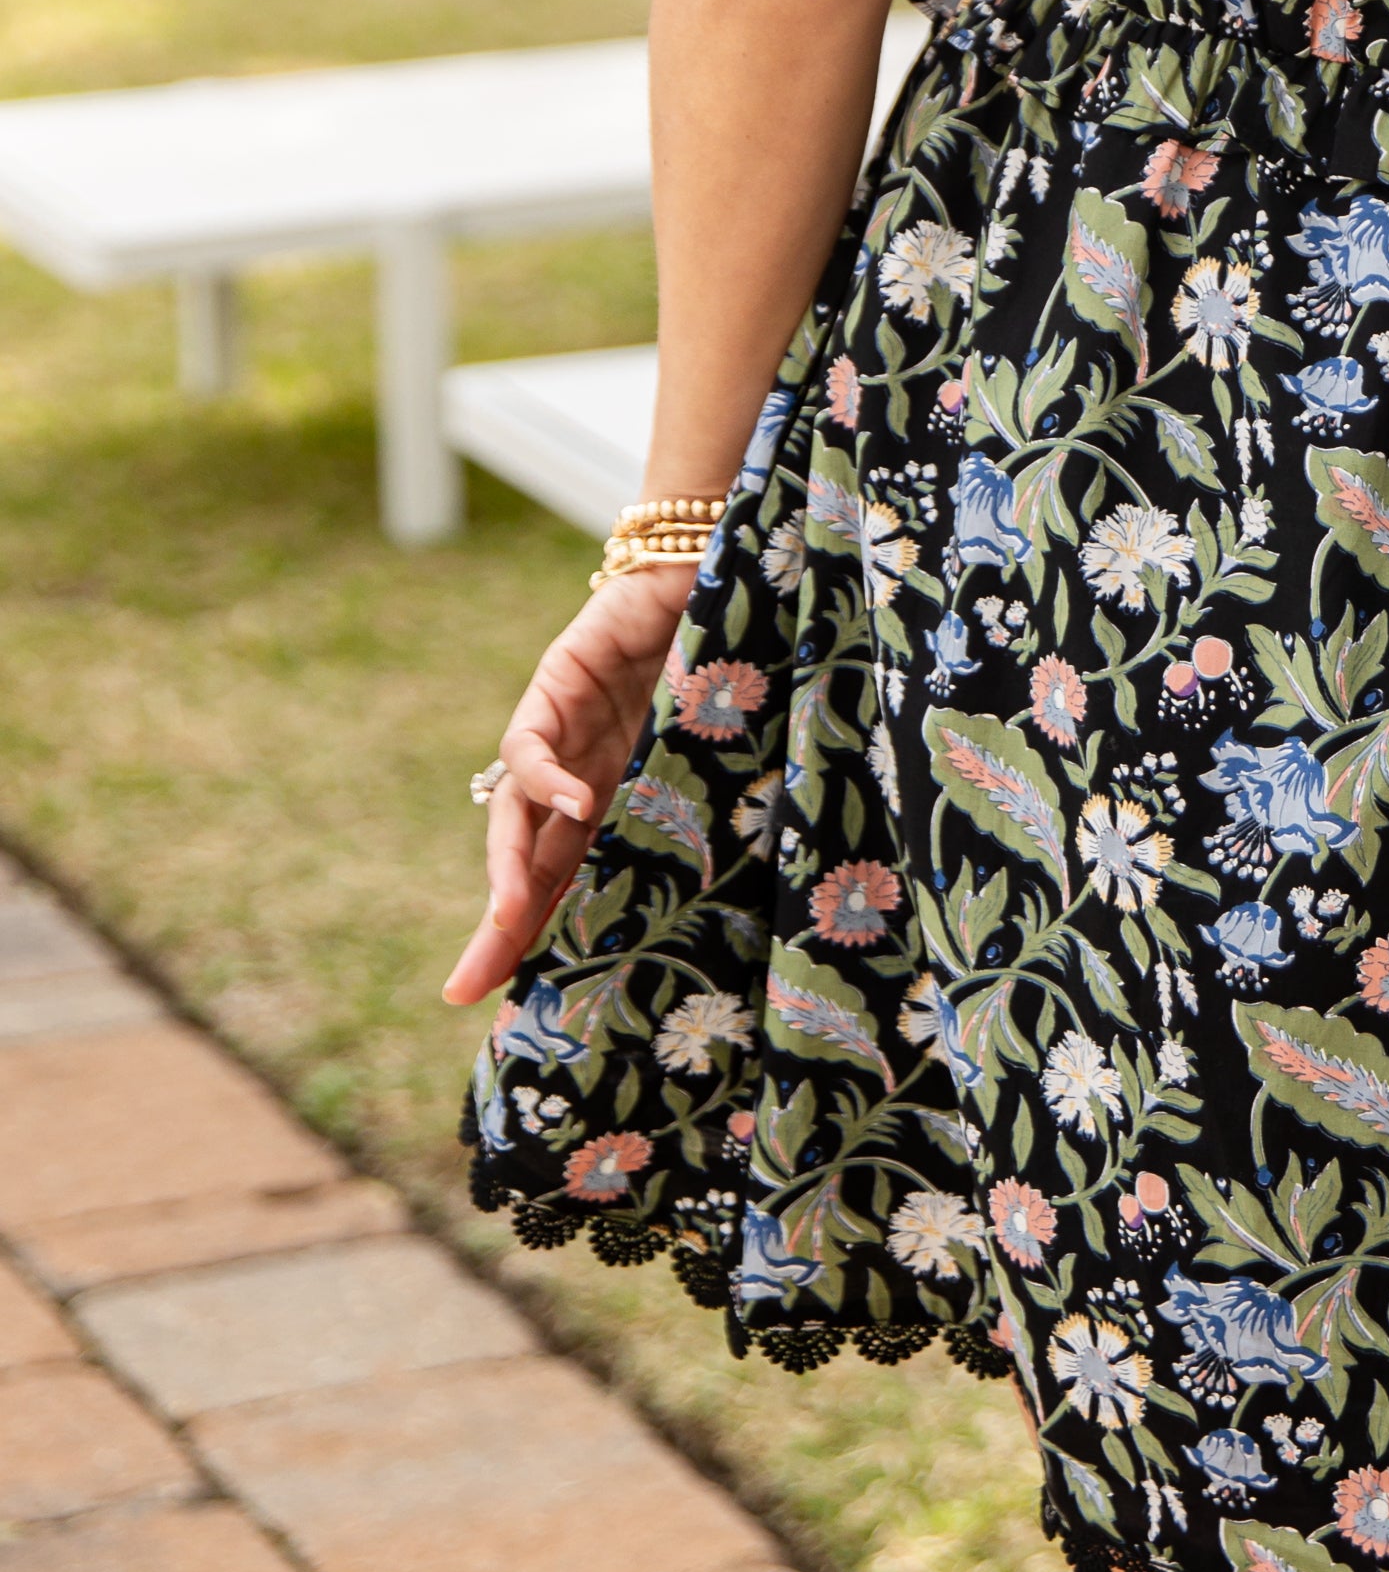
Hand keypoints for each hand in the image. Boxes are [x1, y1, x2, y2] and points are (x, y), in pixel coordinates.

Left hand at [442, 569, 694, 1008]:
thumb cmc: (737, 658)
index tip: (508, 1004)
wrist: (723, 566)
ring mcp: (564, 727)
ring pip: (514, 811)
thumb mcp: (719, 755)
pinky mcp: (558, 679)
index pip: (570, 878)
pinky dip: (547, 777)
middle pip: (527, 861)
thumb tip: (734, 909)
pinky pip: (532, 742)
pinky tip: (574, 806)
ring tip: (507, 915)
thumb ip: (703, 808)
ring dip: (508, 866)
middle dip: (497, 926)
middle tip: (467, 987)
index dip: (540, 935)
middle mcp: (582, 770)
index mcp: (622, 796)